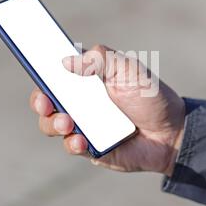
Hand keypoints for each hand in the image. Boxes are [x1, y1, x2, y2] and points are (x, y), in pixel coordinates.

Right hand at [29, 45, 184, 175]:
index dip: (42, 69)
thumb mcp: (128, 69)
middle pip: (46, 100)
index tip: (34, 65)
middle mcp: (80, 102)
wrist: (171, 132)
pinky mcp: (89, 147)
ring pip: (51, 124)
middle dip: (39, 100)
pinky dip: (72, 143)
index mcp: (86, 80)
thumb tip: (66, 62)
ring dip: (52, 122)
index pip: (56, 73)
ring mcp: (83, 125)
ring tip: (67, 122)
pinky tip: (82, 141)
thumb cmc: (150, 96)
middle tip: (45, 102)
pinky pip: (70, 145)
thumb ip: (100, 59)